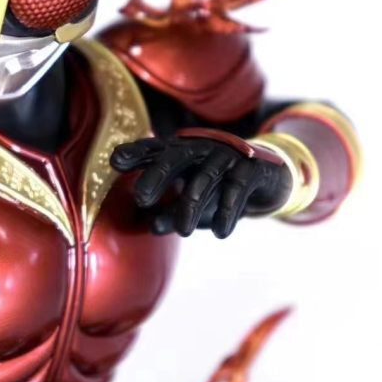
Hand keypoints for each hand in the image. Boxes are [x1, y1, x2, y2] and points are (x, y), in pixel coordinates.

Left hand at [110, 134, 291, 238]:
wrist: (267, 176)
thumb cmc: (215, 187)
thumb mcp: (189, 201)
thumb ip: (169, 212)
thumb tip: (151, 227)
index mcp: (180, 151)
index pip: (154, 149)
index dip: (135, 153)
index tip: (115, 162)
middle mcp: (200, 148)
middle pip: (175, 157)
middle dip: (157, 176)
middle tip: (140, 199)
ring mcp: (226, 155)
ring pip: (205, 177)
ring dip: (191, 205)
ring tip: (182, 232)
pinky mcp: (251, 168)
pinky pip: (237, 189)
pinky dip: (228, 211)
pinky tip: (221, 233)